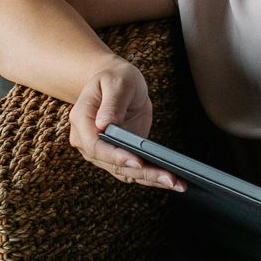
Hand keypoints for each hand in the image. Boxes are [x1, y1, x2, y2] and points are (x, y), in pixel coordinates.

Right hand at [68, 60, 183, 191]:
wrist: (114, 82)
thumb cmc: (114, 77)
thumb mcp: (116, 82)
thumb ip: (112, 102)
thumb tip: (105, 124)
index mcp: (82, 120)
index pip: (96, 146)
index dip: (115, 156)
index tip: (136, 161)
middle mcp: (89, 141)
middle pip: (114, 165)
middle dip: (142, 172)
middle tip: (169, 178)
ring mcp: (104, 151)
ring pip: (126, 172)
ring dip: (151, 179)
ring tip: (177, 183)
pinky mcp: (120, 155)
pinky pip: (135, 170)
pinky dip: (152, 176)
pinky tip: (173, 180)